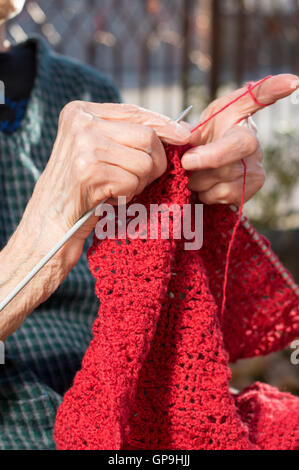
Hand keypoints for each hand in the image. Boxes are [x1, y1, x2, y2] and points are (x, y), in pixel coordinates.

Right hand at [0, 102, 190, 338]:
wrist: (51, 222)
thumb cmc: (81, 188)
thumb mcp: (98, 150)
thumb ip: (127, 135)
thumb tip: (179, 130)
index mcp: (80, 111)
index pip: (134, 111)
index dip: (163, 123)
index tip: (184, 135)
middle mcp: (80, 123)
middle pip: (146, 136)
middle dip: (156, 162)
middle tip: (143, 179)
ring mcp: (84, 145)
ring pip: (145, 161)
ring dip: (140, 182)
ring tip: (118, 188)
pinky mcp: (90, 170)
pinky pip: (133, 182)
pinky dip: (129, 195)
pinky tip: (110, 197)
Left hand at [181, 74, 298, 205]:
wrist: (204, 173)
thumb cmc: (200, 145)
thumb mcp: (192, 129)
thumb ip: (187, 130)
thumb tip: (183, 134)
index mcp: (235, 116)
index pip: (256, 97)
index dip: (273, 88)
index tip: (292, 82)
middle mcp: (251, 138)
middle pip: (235, 146)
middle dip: (206, 158)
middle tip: (186, 162)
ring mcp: (256, 162)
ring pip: (224, 174)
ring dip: (198, 180)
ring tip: (195, 175)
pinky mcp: (254, 185)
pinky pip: (224, 193)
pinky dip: (207, 194)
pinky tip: (207, 186)